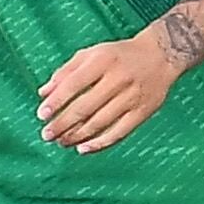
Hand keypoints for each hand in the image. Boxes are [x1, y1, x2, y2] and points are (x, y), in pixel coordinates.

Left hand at [38, 30, 187, 152]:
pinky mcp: (142, 112)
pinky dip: (100, 143)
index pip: (74, 83)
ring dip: (77, 135)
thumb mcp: (92, 54)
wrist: (162, 55)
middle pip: (85, 107)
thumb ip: (65, 72)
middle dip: (63, 123)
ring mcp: (132, 97)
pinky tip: (83, 149)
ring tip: (61, 141)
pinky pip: (119, 132)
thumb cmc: (119, 55)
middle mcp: (118, 79)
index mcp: (103, 61)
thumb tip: (43, 93)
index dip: (56, 101)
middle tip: (47, 134)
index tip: (42, 114)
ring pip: (100, 122)